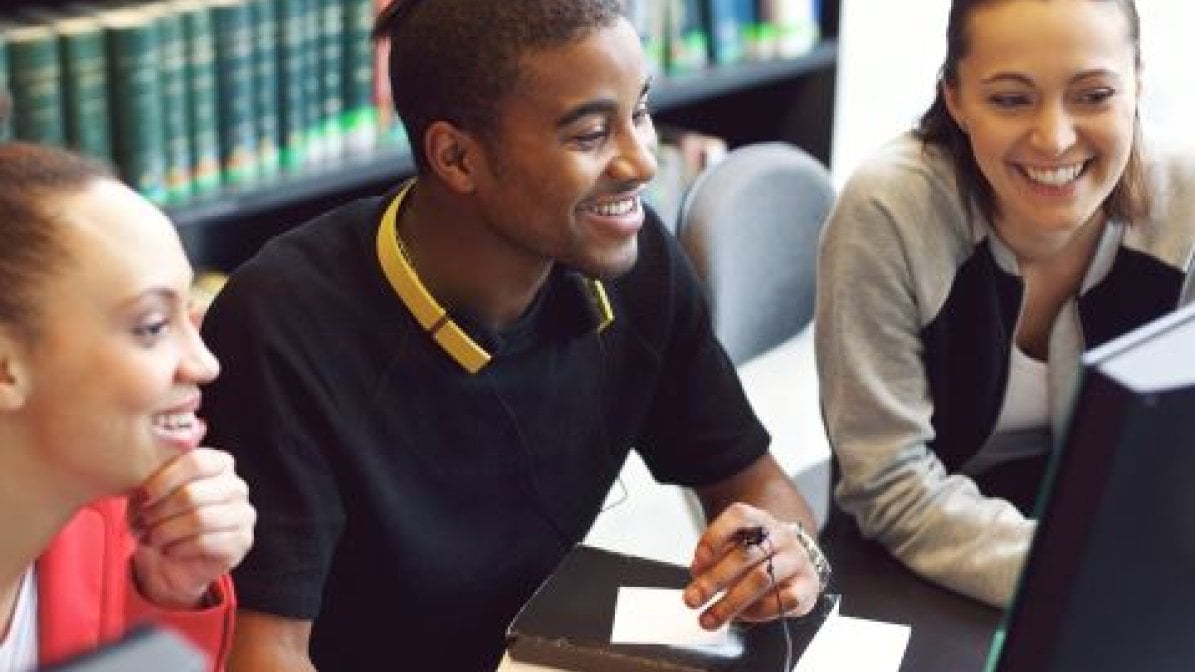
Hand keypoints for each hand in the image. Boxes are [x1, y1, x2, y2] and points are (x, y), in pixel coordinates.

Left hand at [128, 448, 255, 609]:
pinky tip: (167, 549)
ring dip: (165, 531)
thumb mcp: (157, 493)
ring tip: (149, 538)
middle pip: (193, 493)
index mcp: (220, 464)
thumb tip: (139, 486)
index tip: (142, 496)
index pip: (197, 461)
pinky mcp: (242, 540)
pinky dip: (177, 547)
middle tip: (140, 523)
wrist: (177, 559)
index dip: (166, 478)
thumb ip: (155, 481)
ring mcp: (243, 514)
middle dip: (159, 511)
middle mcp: (236, 486)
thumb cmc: (167, 517)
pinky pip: (205, 543)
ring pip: (199, 519)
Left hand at [682, 503, 818, 629]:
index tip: (696, 563)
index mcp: (758, 519)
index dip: (715, 537)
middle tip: (692, 600)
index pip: (738, 516)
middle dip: (713, 581)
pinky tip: (742, 615)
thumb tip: (699, 575)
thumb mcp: (734, 547)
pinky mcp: (808, 584)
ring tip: (710, 618)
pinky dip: (757, 611)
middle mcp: (779, 535)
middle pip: (744, 555)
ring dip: (730, 603)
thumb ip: (715, 558)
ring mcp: (796, 558)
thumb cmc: (758, 555)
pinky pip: (781, 601)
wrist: (795, 562)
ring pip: (761, 579)